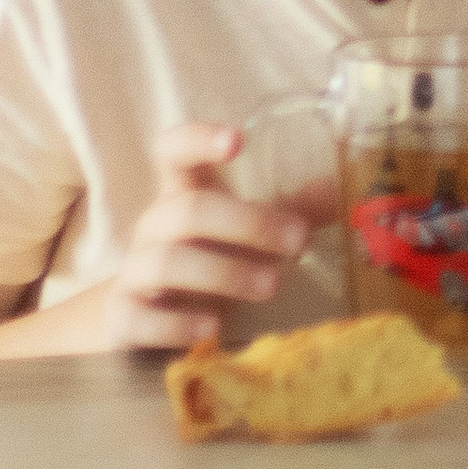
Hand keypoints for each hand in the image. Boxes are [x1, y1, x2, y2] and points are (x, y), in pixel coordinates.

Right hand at [94, 126, 310, 354]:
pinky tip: (211, 328)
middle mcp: (154, 227)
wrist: (140, 316)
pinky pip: (141, 318)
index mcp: (180, 193)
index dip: (198, 140)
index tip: (237, 141)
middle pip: (189, 210)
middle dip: (248, 222)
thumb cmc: (205, 258)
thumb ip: (290, 210)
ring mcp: (135, 271)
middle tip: (298, 241)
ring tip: (271, 285)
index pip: (174, 151)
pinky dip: (177, 324)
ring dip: (224, 272)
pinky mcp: (124, 317)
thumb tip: (344, 188)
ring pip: (168, 262)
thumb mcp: (245, 231)